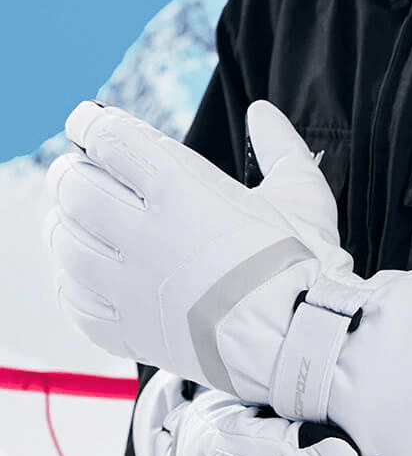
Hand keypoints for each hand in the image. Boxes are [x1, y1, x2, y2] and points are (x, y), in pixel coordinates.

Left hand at [44, 100, 350, 403]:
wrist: (300, 340)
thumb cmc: (303, 265)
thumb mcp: (301, 193)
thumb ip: (279, 145)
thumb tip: (262, 114)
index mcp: (183, 190)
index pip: (112, 142)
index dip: (92, 125)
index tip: (87, 121)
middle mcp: (147, 233)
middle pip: (77, 188)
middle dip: (71, 171)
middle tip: (76, 168)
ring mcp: (133, 286)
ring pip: (67, 244)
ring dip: (63, 224)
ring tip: (71, 218)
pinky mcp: (133, 331)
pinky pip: (77, 303)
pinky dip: (70, 283)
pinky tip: (80, 274)